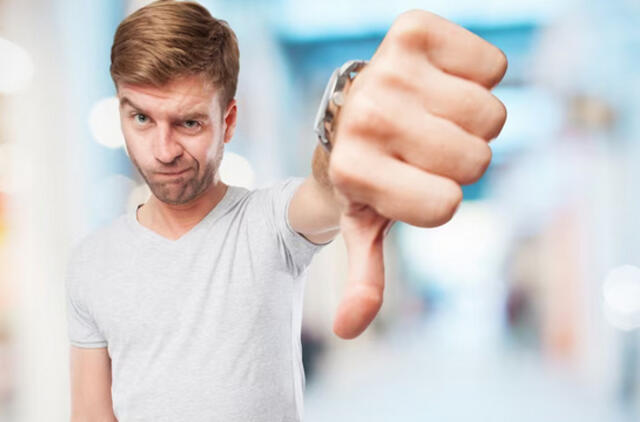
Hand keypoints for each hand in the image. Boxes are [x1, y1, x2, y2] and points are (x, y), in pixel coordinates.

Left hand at [328, 10, 507, 338]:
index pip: (447, 206)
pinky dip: (479, 77)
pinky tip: (438, 83)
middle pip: (476, 158)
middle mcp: (364, 118)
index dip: (440, 201)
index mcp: (352, 172)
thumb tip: (349, 330)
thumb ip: (363, 276)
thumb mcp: (363, 226)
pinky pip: (493, 65)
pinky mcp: (413, 30)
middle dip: (460, 161)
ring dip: (471, 121)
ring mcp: (387, 70)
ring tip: (429, 117)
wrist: (350, 110)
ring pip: (491, 113)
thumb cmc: (367, 174)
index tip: (408, 183)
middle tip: (421, 149)